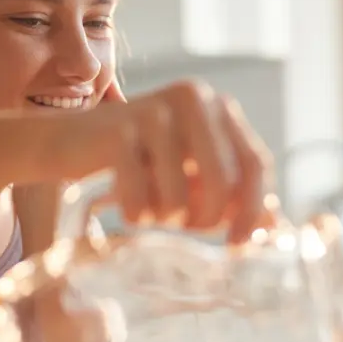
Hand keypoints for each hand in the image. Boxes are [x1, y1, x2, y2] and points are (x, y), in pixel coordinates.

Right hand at [57, 79, 271, 242]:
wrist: (67, 142)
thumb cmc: (142, 164)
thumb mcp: (193, 176)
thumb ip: (235, 197)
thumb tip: (276, 225)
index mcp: (219, 107)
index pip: (257, 164)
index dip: (253, 210)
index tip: (237, 243)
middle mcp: (194, 98)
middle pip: (224, 183)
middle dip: (206, 220)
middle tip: (186, 227)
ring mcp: (155, 110)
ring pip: (181, 197)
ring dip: (165, 218)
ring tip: (151, 207)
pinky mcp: (117, 129)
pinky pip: (140, 199)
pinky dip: (135, 214)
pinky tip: (127, 206)